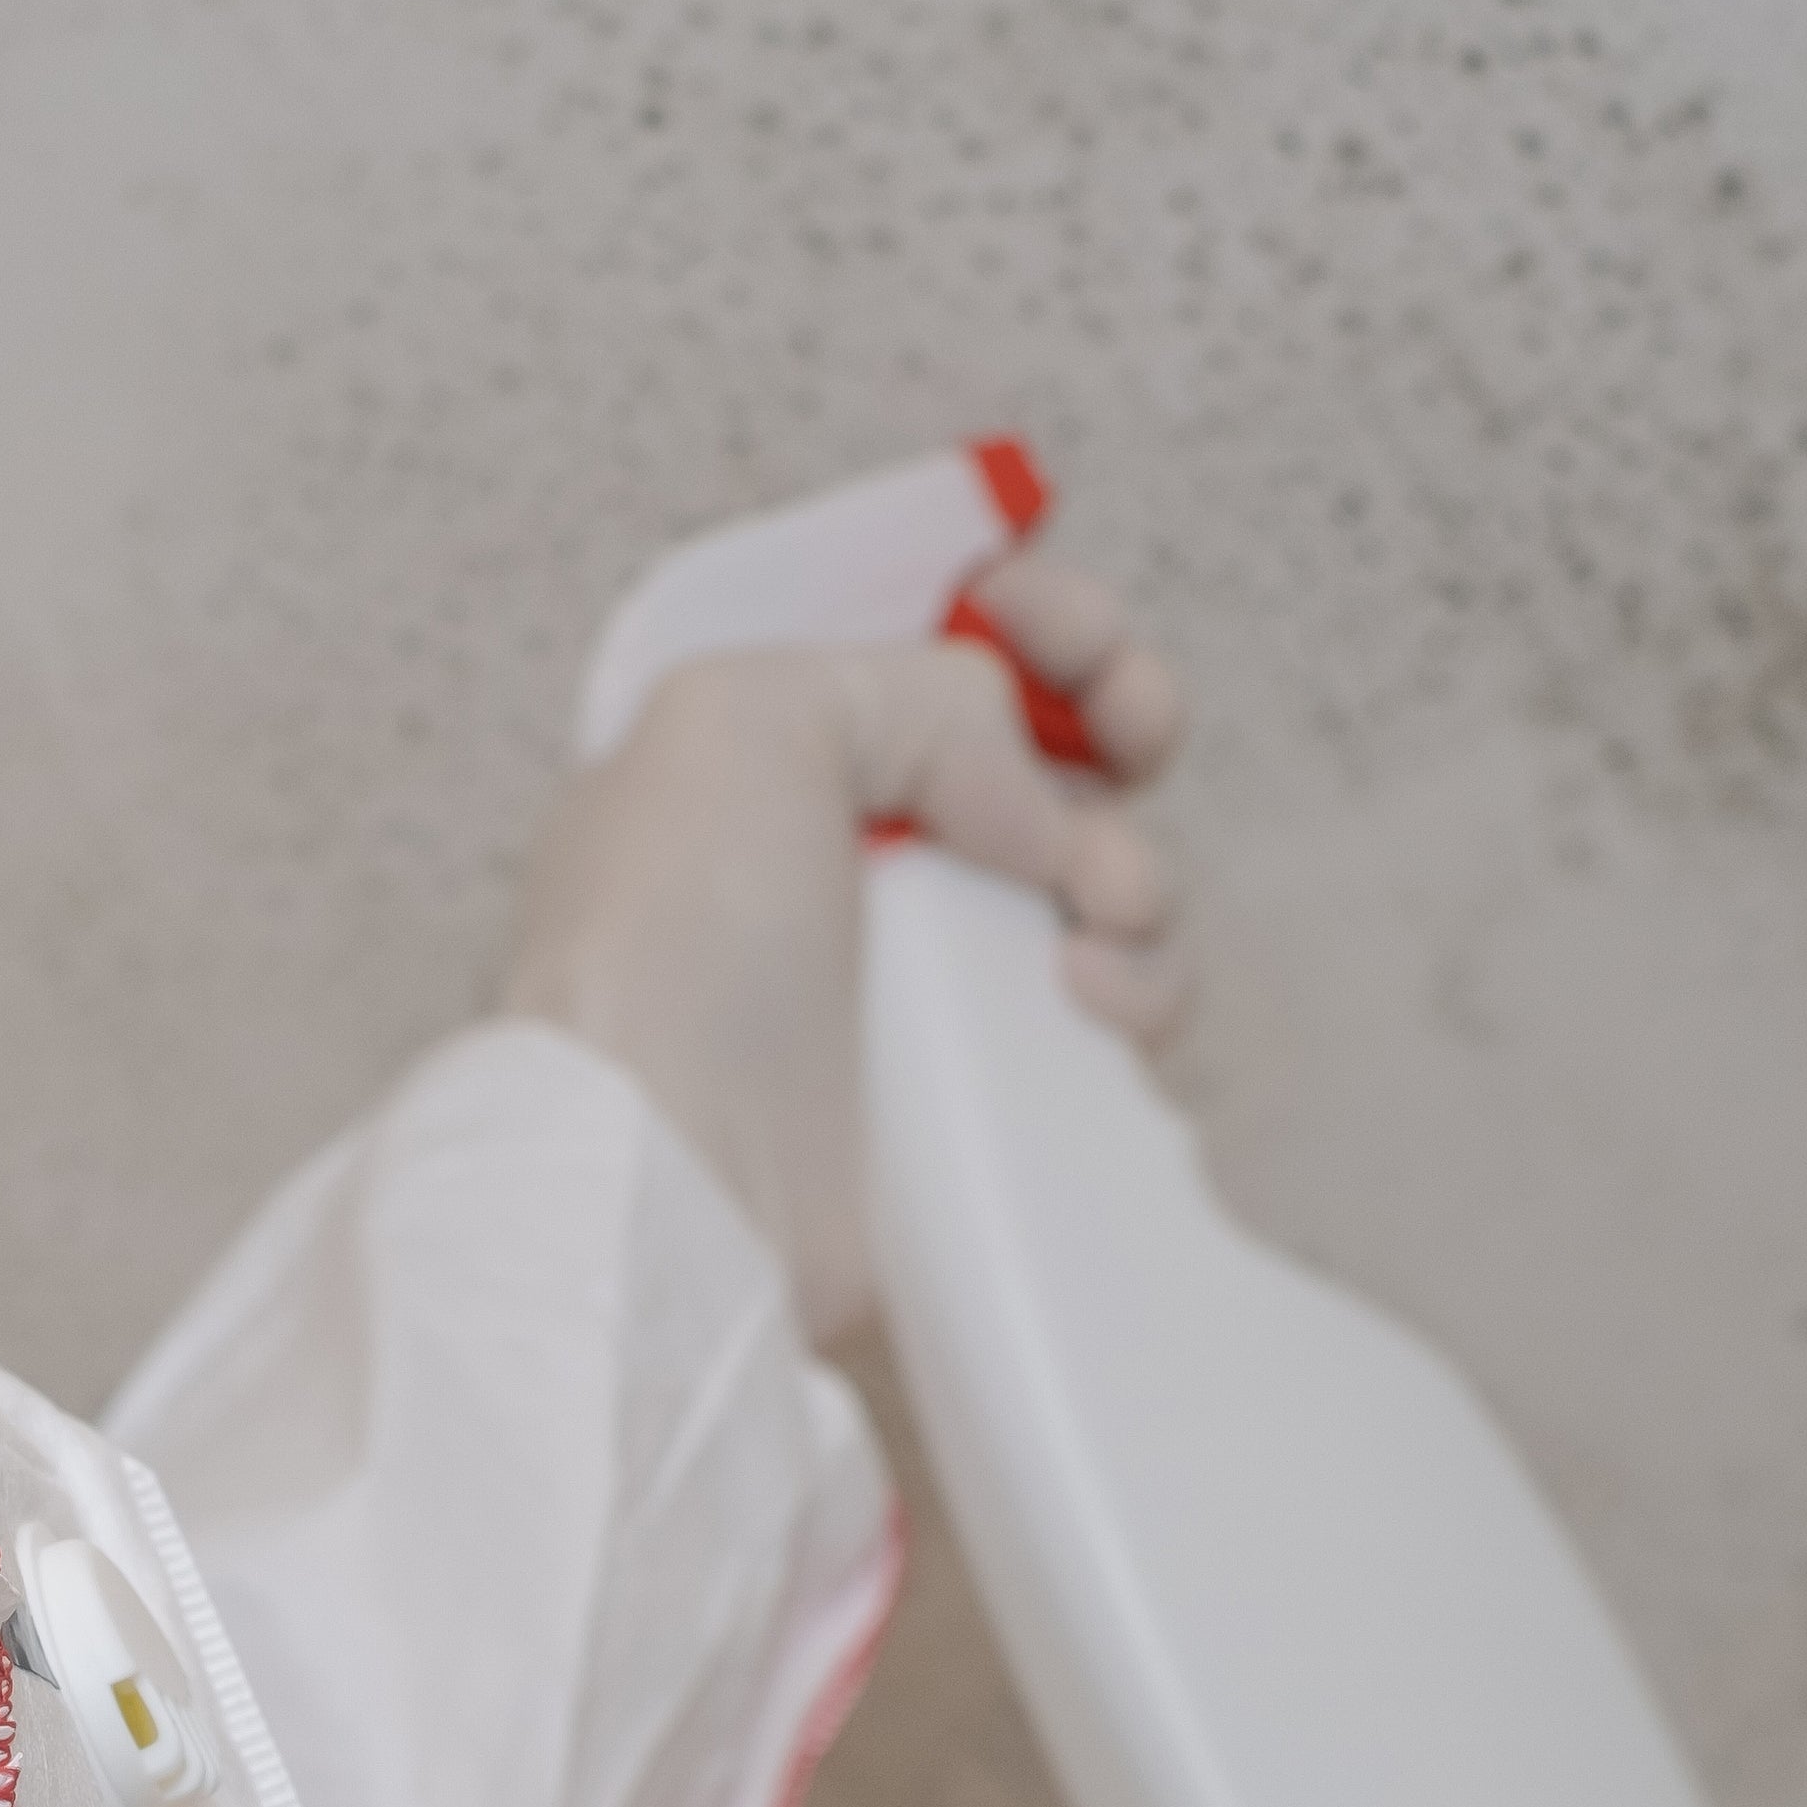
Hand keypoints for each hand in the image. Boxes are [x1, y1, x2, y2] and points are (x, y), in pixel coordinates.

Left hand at [496, 547, 1186, 1343]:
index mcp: (770, 762)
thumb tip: (1033, 789)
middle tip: (1138, 736)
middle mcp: (853, 867)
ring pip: (1101, 885)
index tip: (1070, 632)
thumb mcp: (738, 722)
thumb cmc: (667, 961)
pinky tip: (1095, 1003)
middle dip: (1118, 724)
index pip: (928, 650)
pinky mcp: (987, 1098)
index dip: (1024, 623)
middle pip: (1041, 754)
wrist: (680, 1183)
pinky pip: (1118, 1018)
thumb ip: (903, 683)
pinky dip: (1139, 991)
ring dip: (1136, 867)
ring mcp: (926, 987)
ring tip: (1105, 903)